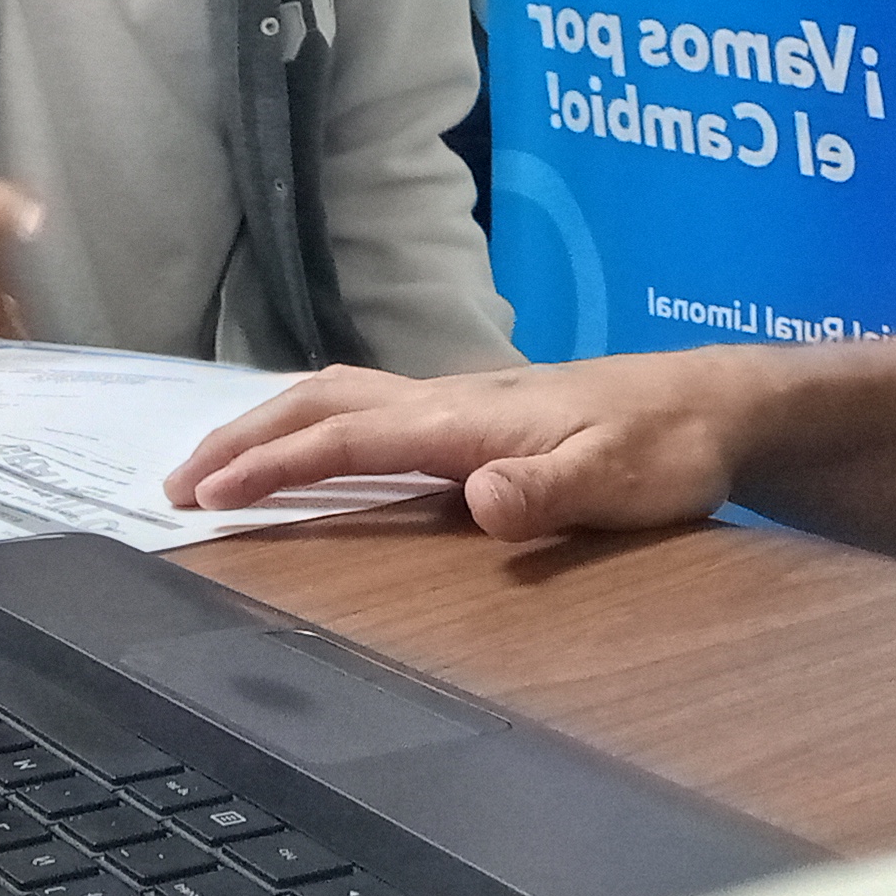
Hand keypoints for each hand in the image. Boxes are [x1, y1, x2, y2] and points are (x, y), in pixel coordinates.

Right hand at [162, 352, 760, 540]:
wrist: (717, 403)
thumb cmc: (670, 446)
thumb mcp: (621, 479)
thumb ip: (548, 487)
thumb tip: (479, 497)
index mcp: (466, 417)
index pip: (347, 437)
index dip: (272, 465)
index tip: (207, 493)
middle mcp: (448, 399)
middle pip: (320, 405)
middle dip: (243, 441)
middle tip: (178, 486)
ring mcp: (459, 400)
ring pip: (338, 398)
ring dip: (270, 427)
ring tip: (217, 467)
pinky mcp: (474, 412)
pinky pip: (367, 408)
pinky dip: (313, 422)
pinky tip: (310, 446)